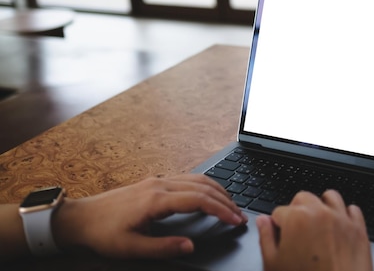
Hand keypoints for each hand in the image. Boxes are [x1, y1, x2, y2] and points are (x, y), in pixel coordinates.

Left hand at [52, 174, 246, 258]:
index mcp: (156, 200)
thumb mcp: (131, 248)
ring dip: (217, 190)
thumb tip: (191, 245)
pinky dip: (204, 186)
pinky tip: (209, 194)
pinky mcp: (153, 182)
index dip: (221, 210)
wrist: (80, 218)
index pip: (198, 200)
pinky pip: (187, 178)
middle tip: (240, 215)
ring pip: (196, 178)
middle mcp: (159, 185)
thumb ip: (163, 247)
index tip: (236, 221)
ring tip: (231, 204)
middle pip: (202, 186)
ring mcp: (157, 181)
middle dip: (225, 200)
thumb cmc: (103, 234)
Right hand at [257, 190, 372, 270]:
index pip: (279, 211)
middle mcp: (319, 213)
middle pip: (303, 198)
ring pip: (330, 197)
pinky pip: (352, 210)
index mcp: (296, 219)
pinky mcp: (359, 228)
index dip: (277, 225)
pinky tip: (338, 228)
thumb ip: (266, 238)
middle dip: (297, 210)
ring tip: (318, 223)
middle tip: (296, 230)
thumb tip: (263, 222)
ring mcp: (341, 219)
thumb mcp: (273, 264)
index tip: (280, 235)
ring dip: (322, 206)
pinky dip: (345, 215)